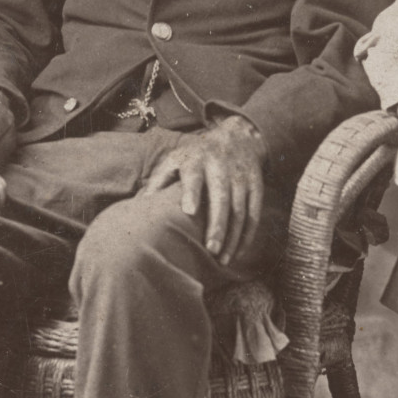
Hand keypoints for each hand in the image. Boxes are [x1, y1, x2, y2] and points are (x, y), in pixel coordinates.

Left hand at [142, 116, 267, 265]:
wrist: (238, 137)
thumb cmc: (197, 156)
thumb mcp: (176, 159)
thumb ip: (159, 180)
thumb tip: (141, 203)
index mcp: (196, 161)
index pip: (194, 176)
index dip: (192, 192)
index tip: (189, 210)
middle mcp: (221, 168)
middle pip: (221, 198)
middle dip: (218, 225)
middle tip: (211, 250)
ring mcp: (241, 177)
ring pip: (240, 210)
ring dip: (233, 237)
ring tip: (222, 260)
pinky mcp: (256, 186)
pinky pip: (254, 214)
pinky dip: (247, 235)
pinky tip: (238, 252)